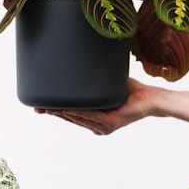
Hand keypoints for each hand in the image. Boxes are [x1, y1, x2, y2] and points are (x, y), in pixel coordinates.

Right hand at [35, 78, 159, 134]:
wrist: (151, 98)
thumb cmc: (131, 91)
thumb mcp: (107, 85)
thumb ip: (94, 81)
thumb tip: (81, 62)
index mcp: (95, 119)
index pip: (72, 115)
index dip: (56, 111)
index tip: (40, 107)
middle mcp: (97, 126)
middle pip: (71, 118)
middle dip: (54, 112)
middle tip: (38, 108)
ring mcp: (103, 126)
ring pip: (78, 118)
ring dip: (61, 113)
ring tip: (48, 107)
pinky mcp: (110, 123)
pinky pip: (90, 117)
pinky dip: (77, 113)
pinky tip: (66, 109)